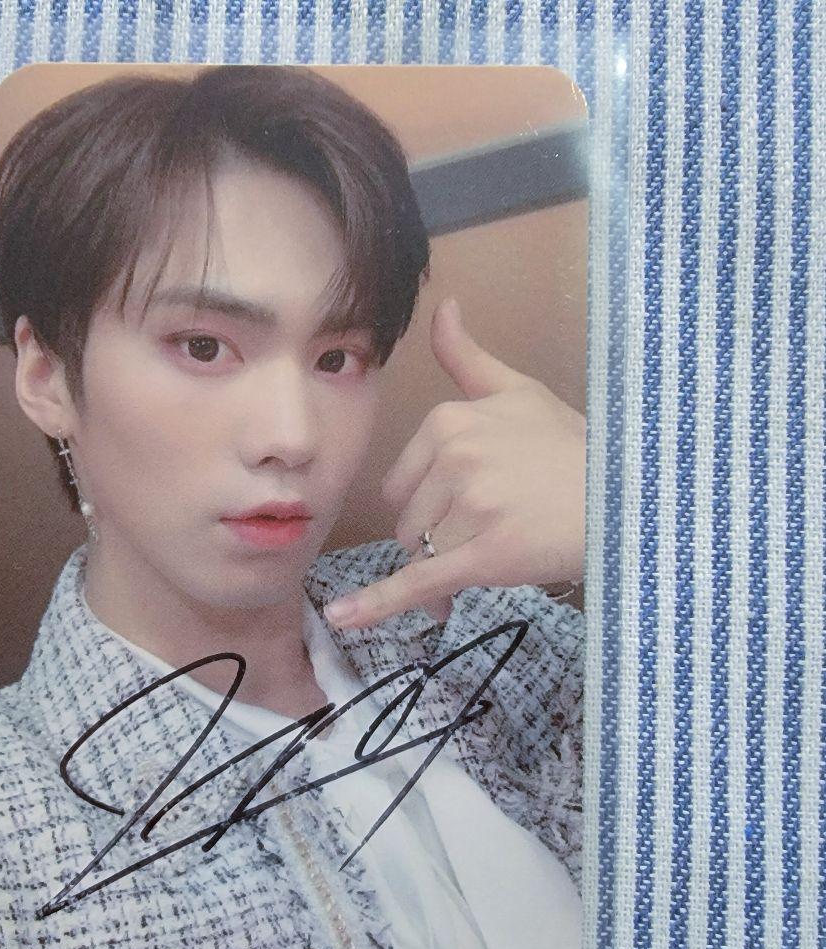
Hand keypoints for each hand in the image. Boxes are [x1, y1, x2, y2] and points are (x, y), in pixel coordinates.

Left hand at [324, 296, 585, 629]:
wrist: (629, 496)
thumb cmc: (572, 447)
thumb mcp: (518, 392)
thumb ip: (466, 358)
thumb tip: (442, 307)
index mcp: (448, 420)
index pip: (402, 483)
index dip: (432, 503)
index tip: (475, 502)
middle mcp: (454, 458)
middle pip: (408, 520)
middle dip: (440, 534)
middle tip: (498, 525)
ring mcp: (468, 507)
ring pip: (423, 553)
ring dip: (451, 563)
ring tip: (505, 547)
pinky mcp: (484, 556)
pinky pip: (418, 584)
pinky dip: (379, 605)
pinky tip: (342, 617)